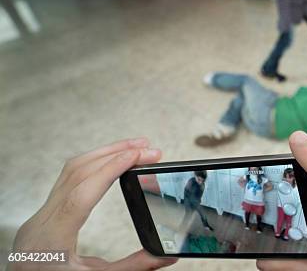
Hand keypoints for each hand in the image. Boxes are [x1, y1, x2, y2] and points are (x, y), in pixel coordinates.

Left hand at [10, 138, 177, 270]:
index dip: (111, 170)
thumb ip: (133, 267)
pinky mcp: (44, 215)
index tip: (138, 155)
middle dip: (114, 154)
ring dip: (103, 153)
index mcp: (52, 240)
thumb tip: (166, 257)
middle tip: (147, 147)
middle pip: (77, 173)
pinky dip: (92, 165)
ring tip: (133, 147)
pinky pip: (66, 179)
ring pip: (70, 171)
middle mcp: (42, 222)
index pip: (81, 195)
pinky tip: (110, 162)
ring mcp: (40, 216)